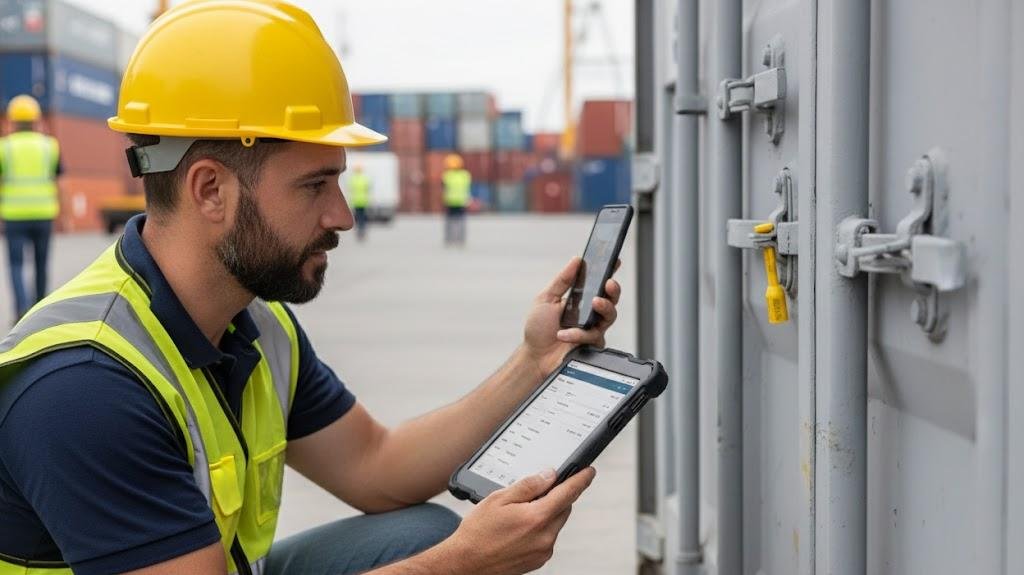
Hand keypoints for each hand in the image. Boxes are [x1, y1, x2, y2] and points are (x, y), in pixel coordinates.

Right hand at [442, 468, 596, 573]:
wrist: (466, 563)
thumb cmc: (478, 532)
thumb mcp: (499, 499)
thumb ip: (528, 486)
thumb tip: (549, 475)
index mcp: (537, 518)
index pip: (568, 493)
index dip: (581, 480)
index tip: (589, 472)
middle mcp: (545, 536)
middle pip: (564, 508)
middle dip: (556, 497)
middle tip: (537, 492)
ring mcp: (543, 551)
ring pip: (556, 523)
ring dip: (547, 514)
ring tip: (519, 514)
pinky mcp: (539, 561)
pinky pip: (548, 538)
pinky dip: (541, 528)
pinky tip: (519, 528)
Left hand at [522, 257, 621, 376]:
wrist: (535, 357)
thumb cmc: (538, 330)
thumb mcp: (546, 299)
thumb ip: (562, 280)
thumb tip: (576, 259)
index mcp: (580, 300)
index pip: (597, 284)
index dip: (608, 272)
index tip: (614, 261)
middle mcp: (589, 314)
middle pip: (611, 299)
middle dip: (614, 290)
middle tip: (609, 284)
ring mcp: (593, 329)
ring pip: (610, 317)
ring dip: (604, 308)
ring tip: (595, 303)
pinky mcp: (593, 345)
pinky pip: (594, 336)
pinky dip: (578, 334)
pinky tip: (564, 334)